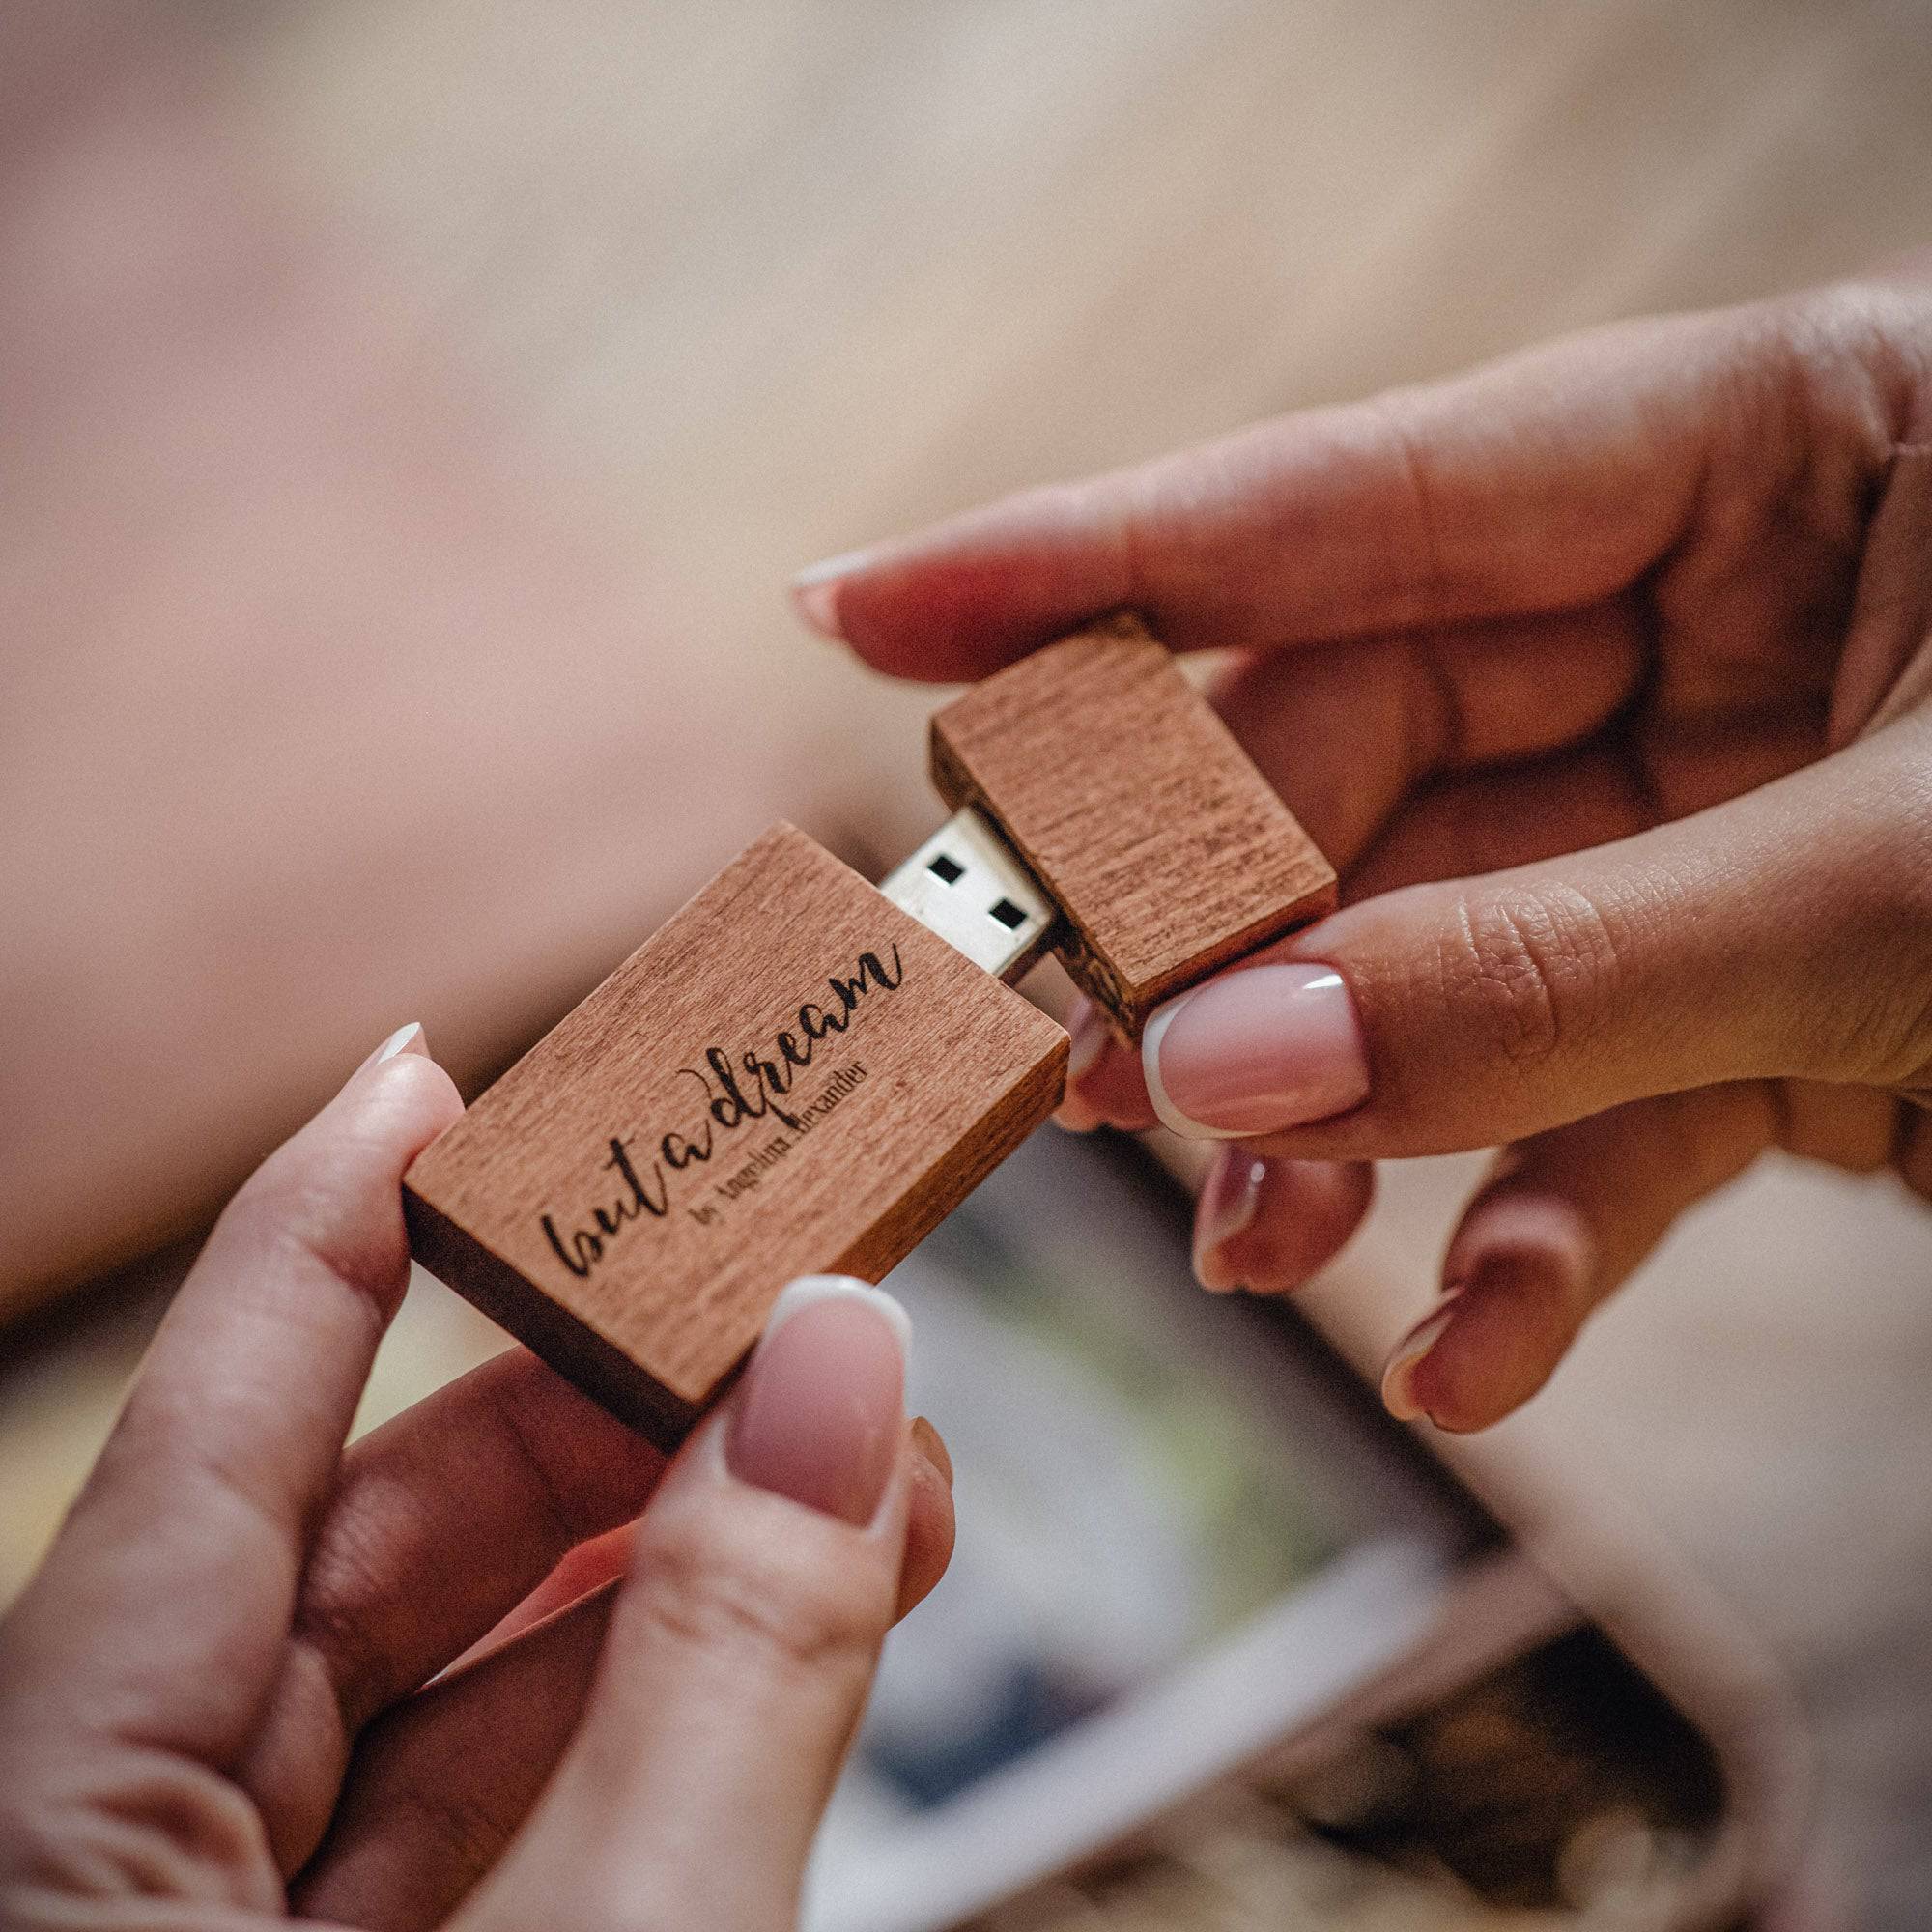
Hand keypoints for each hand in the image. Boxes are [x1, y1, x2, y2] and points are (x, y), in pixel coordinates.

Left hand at [0, 1027, 952, 1930]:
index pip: (203, 1439)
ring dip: (663, 1577)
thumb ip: (728, 1669)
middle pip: (355, 1560)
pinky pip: (479, 1824)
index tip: (437, 1075)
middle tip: (777, 1317)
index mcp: (61, 1835)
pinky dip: (641, 1720)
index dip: (329, 1226)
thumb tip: (838, 1369)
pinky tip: (778, 1636)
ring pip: (441, 1700)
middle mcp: (108, 1871)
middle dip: (595, 1422)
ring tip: (849, 1478)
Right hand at [794, 263, 1931, 1432]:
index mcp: (1759, 454)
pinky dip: (1526, 1245)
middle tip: (1070, 1063)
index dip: (1076, 564)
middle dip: (1207, 929)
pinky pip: (1587, 1118)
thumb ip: (1547, 974)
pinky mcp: (1766, 1016)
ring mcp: (1719, 828)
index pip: (1338, 503)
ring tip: (1248, 1246)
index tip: (850, 617)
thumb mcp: (1912, 881)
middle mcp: (1709, 628)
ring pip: (1438, 961)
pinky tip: (1478, 1360)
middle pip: (1354, 766)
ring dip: (1335, 1120)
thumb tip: (1216, 1065)